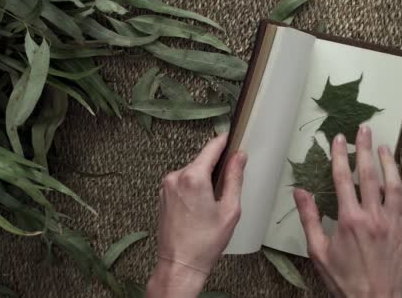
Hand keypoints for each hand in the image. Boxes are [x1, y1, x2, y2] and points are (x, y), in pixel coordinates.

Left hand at [147, 134, 246, 297]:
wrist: (180, 264)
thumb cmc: (205, 242)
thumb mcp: (230, 209)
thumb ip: (235, 178)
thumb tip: (238, 156)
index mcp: (194, 178)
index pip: (211, 148)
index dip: (224, 142)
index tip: (232, 138)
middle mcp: (176, 177)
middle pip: (201, 162)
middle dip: (215, 169)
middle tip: (227, 188)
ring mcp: (166, 186)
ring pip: (192, 173)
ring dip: (203, 181)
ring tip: (212, 205)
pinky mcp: (162, 195)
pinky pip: (182, 183)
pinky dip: (193, 189)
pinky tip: (199, 209)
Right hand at [294, 126, 401, 297]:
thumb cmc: (344, 279)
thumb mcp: (318, 251)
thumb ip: (309, 218)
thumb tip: (300, 192)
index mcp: (350, 220)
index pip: (344, 178)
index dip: (340, 155)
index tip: (339, 138)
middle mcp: (374, 217)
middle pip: (370, 174)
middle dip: (366, 149)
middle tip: (364, 129)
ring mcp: (394, 224)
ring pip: (394, 186)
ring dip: (389, 163)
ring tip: (385, 147)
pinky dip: (400, 191)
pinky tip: (397, 183)